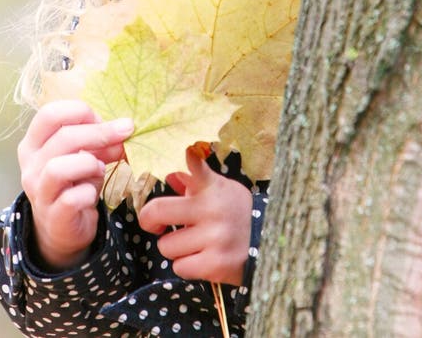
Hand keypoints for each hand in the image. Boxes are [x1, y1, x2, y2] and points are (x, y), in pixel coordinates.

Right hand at [18, 100, 133, 269]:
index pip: (49, 114)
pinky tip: (93, 194)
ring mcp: (39, 192)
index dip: (79, 111)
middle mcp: (31, 166)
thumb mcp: (84, 155)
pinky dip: (89, 193)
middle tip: (124, 133)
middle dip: (100, 133)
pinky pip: (71, 199)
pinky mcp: (53, 216)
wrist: (63, 228)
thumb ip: (100, 141)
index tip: (100, 118)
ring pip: (59, 168)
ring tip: (100, 169)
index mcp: (34, 143)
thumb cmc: (73, 182)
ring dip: (89, 164)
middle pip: (62, 137)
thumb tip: (124, 128)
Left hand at [138, 147, 252, 284]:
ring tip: (192, 243)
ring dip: (175, 248)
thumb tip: (169, 173)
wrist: (270, 245)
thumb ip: (194, 180)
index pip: (197, 167)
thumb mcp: (221, 189)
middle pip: (157, 212)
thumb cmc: (236, 213)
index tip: (185, 152)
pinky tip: (201, 258)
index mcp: (211, 187)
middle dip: (151, 221)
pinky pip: (179, 267)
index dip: (189, 160)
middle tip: (156, 225)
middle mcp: (211, 210)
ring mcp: (214, 238)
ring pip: (166, 246)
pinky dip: (186, 266)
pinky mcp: (215, 265)